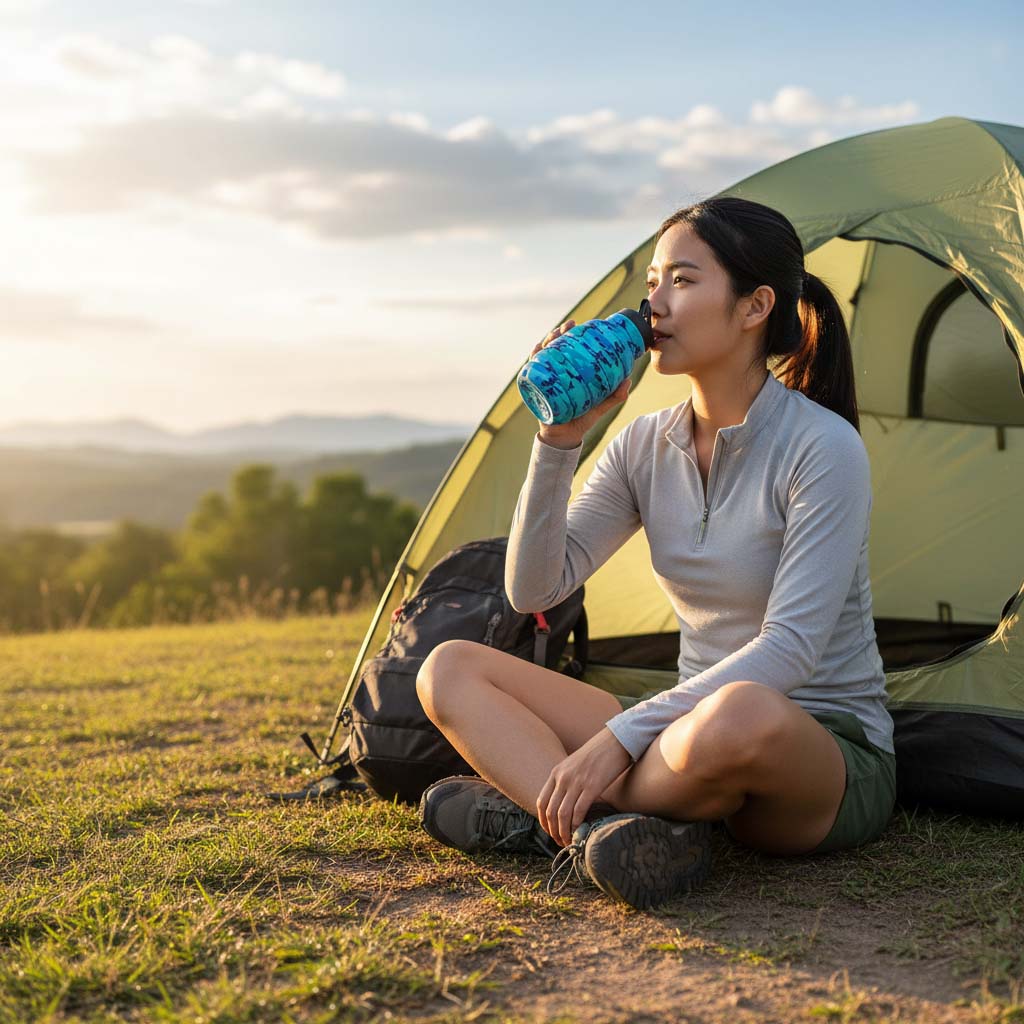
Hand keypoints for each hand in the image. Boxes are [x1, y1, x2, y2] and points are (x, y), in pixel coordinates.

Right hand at [529, 319, 631, 450]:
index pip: (570, 349)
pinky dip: (533, 359)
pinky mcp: (537, 388)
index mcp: (571, 372)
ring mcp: (545, 380)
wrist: (565, 438)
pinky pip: (531, 371)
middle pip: (555, 347)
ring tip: (555, 334)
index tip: (579, 325)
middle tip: (569, 325)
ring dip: (547, 341)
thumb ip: (614, 396)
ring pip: (543, 354)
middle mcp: (557, 373)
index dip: (572, 335)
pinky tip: (537, 349)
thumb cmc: (582, 420)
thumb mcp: (600, 406)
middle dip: (559, 333)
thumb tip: (628, 379)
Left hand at [536, 727, 632, 846]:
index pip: (542, 802)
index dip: (544, 821)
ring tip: (569, 842)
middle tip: (560, 842)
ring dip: (564, 832)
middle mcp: (563, 777)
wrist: (616, 740)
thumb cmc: (598, 754)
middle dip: (553, 831)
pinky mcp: (592, 786)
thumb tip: (566, 802)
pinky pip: (579, 811)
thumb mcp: (575, 764)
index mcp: (557, 772)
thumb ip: (567, 780)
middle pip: (550, 811)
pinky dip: (577, 826)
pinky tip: (580, 832)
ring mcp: (577, 781)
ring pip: (562, 814)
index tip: (551, 832)